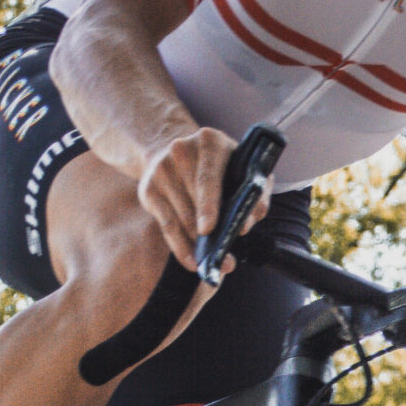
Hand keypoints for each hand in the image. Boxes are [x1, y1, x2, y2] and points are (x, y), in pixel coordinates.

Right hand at [134, 125, 266, 274]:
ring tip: (214, 264)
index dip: (209, 204)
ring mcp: (161, 170)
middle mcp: (181, 151)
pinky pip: (166, 225)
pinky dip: (180, 247)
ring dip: (197, 245)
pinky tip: (192, 261)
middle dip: (210, 234)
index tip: (209, 229)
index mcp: (209, 141)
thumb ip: (256, 191)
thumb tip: (248, 220)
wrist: (178, 154)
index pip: (208, 176)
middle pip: (193, 201)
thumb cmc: (221, 166)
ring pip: (179, 218)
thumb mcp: (243, 168)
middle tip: (226, 259)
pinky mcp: (148, 190)